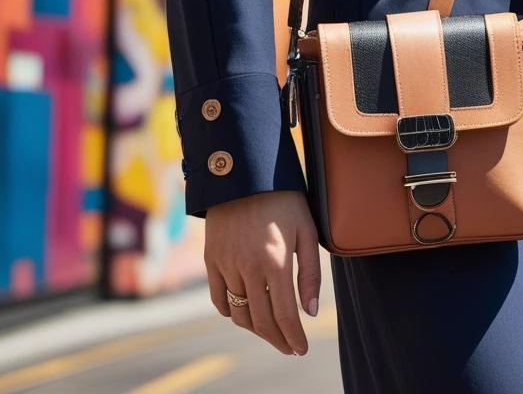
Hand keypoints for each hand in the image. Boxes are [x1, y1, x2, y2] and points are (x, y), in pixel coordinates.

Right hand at [204, 190, 320, 355]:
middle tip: (289, 346)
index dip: (294, 338)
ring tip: (270, 330)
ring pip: (239, 314)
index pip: (285, 315)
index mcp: (276, 261)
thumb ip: (310, 273)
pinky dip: (231, 312)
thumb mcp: (307, 229)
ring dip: (256, 329)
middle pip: (262, 321)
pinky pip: (218, 299)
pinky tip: (244, 312)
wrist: (245, 173)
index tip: (300, 348)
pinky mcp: (211, 260)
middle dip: (277, 340)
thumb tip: (311, 311)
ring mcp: (226, 264)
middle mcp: (249, 267)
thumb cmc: (283, 199)